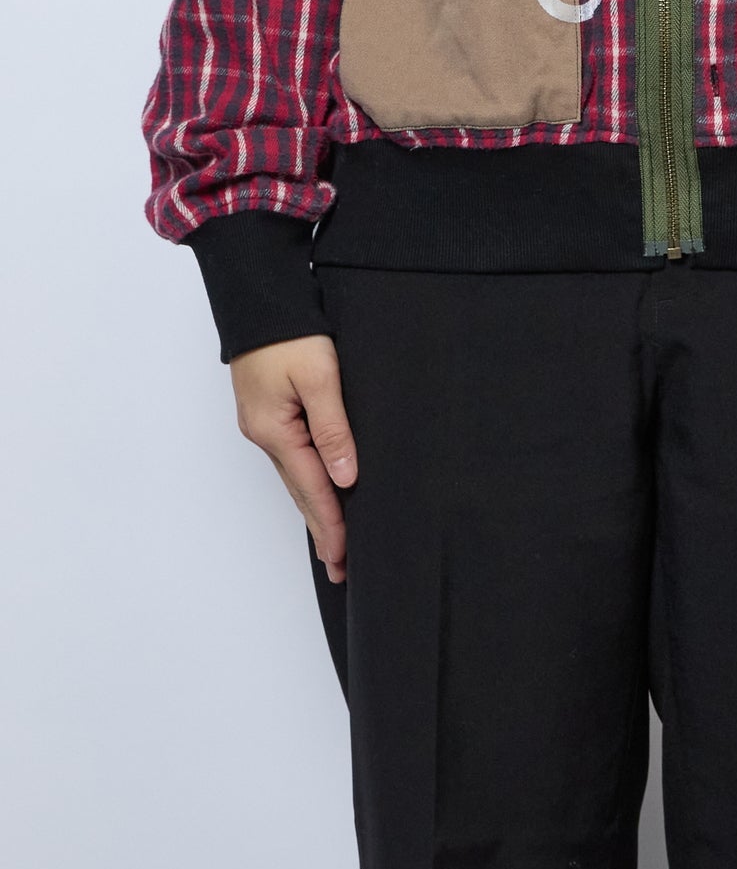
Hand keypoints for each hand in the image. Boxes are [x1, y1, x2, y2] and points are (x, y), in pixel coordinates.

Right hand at [229, 335, 357, 582]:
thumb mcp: (319, 377)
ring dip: (315, 510)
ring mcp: (263, 425)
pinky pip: (292, 458)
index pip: (312, 487)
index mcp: (275, 430)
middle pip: (300, 491)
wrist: (258, 299)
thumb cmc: (290, 332)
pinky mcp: (268, 413)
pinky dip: (307, 483)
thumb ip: (333, 429)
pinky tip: (318, 492)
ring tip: (332, 544)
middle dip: (322, 530)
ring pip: (295, 477)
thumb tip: (345, 478)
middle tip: (340, 569)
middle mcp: (265, 434)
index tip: (345, 558)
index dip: (332, 523)